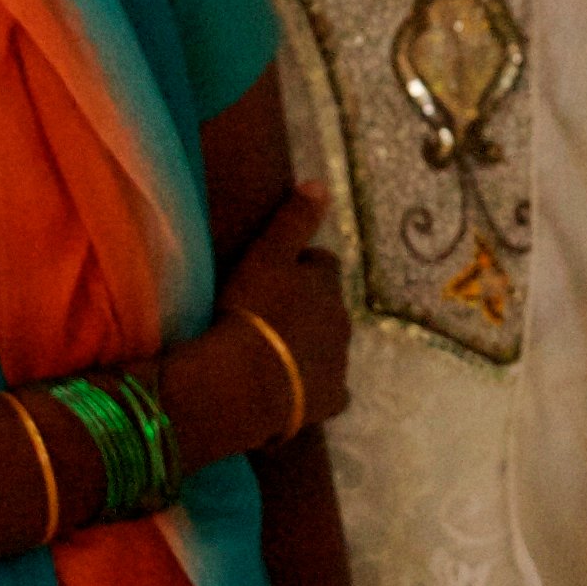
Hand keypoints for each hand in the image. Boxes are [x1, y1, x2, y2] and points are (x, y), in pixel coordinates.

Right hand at [216, 181, 351, 433]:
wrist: (244, 381)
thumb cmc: (250, 310)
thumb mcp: (266, 254)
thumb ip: (293, 218)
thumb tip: (322, 184)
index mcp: (327, 284)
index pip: (322, 265)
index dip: (299, 268)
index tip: (274, 276)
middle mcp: (342, 322)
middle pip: (328, 308)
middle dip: (307, 310)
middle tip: (269, 317)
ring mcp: (339, 364)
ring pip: (328, 348)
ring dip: (307, 348)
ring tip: (272, 355)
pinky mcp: (330, 401)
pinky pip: (328, 393)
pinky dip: (313, 390)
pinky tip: (291, 393)